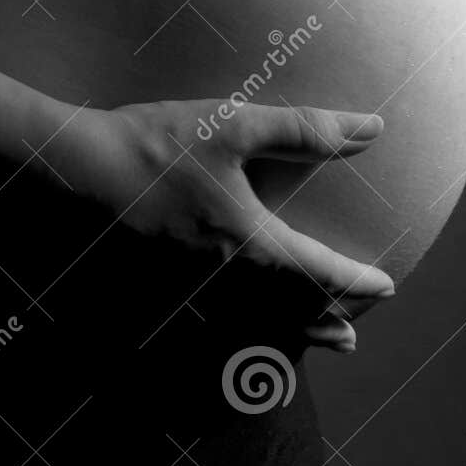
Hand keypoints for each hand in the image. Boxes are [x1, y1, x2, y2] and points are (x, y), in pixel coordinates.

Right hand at [46, 99, 393, 352]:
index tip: (386, 286)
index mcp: (248, 242)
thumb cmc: (158, 142)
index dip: (356, 280)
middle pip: (290, 310)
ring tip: (328, 340)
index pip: (318, 270)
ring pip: (255, 322)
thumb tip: (372, 129)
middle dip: (328, 316)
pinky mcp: (163, 282)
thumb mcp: (234, 124)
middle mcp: (223, 275)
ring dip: (295, 332)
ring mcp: (190, 286)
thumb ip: (305, 129)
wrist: (78, 166)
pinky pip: (218, 320)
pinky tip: (251, 326)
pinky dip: (249, 330)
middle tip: (357, 326)